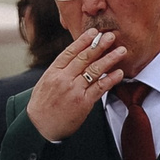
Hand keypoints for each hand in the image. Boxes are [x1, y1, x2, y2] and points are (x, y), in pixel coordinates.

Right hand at [26, 28, 126, 142]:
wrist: (39, 127)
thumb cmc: (42, 105)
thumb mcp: (45, 82)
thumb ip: (59, 70)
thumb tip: (74, 58)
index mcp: (53, 71)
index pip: (70, 52)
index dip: (83, 40)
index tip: (93, 32)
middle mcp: (64, 78)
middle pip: (84, 58)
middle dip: (99, 45)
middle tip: (111, 36)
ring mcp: (74, 90)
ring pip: (94, 70)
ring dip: (110, 59)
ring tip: (121, 51)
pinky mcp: (83, 103)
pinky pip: (99, 88)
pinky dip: (110, 79)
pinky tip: (119, 73)